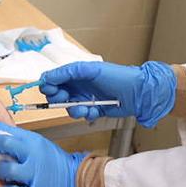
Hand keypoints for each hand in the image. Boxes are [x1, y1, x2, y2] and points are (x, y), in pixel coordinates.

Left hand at [0, 115, 89, 186]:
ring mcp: (33, 173)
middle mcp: (32, 154)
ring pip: (4, 170)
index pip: (5, 129)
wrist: (74, 180)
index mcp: (32, 140)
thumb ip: (18, 140)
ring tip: (10, 175)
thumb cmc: (52, 162)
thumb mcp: (38, 144)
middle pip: (2, 143)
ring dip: (2, 173)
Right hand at [39, 61, 176, 127]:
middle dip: (60, 99)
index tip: (52, 91)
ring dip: (75, 110)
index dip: (49, 85)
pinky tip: (96, 111)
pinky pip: (82, 116)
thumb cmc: (118, 76)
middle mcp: (79, 85)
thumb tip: (46, 77)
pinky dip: (87, 115)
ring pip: (69, 108)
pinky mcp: (93, 110)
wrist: (139, 93)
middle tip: (68, 99)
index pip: (53, 79)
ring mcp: (86, 98)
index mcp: (77, 73)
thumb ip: (67, 72)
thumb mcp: (91, 70)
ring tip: (86, 108)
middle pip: (57, 95)